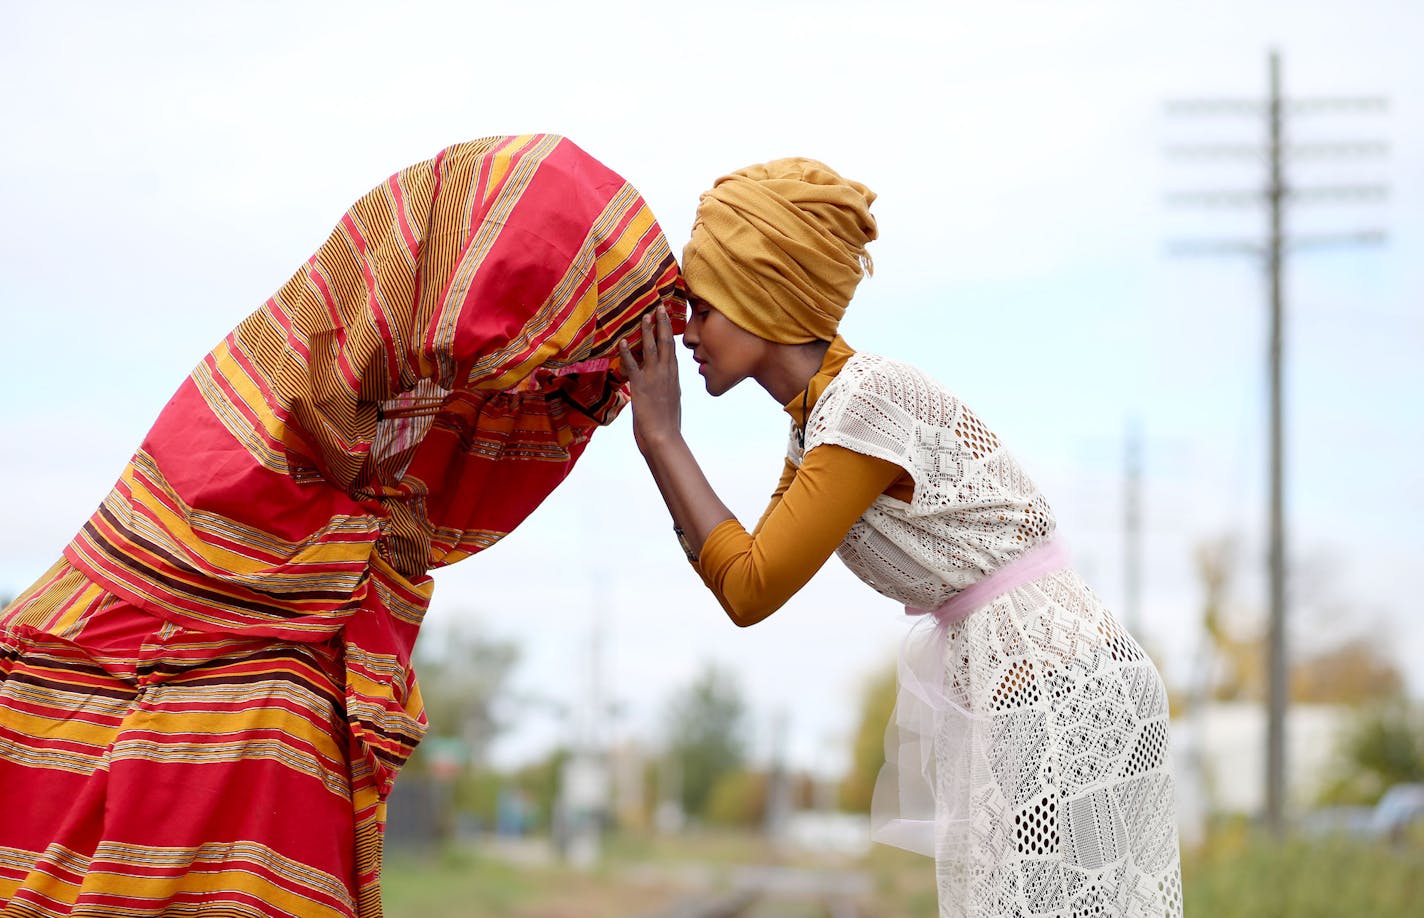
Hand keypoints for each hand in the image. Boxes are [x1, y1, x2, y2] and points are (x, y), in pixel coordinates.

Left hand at [618, 305, 681, 455]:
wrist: (663, 436)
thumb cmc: (667, 424)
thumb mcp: (672, 401)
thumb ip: (668, 388)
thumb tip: (666, 383)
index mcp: (674, 377)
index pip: (672, 349)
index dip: (669, 332)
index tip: (666, 318)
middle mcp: (666, 374)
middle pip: (666, 343)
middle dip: (662, 324)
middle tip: (659, 307)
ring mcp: (654, 378)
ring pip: (652, 349)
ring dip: (648, 332)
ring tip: (645, 316)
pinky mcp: (640, 386)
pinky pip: (633, 365)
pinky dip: (627, 353)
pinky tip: (623, 342)